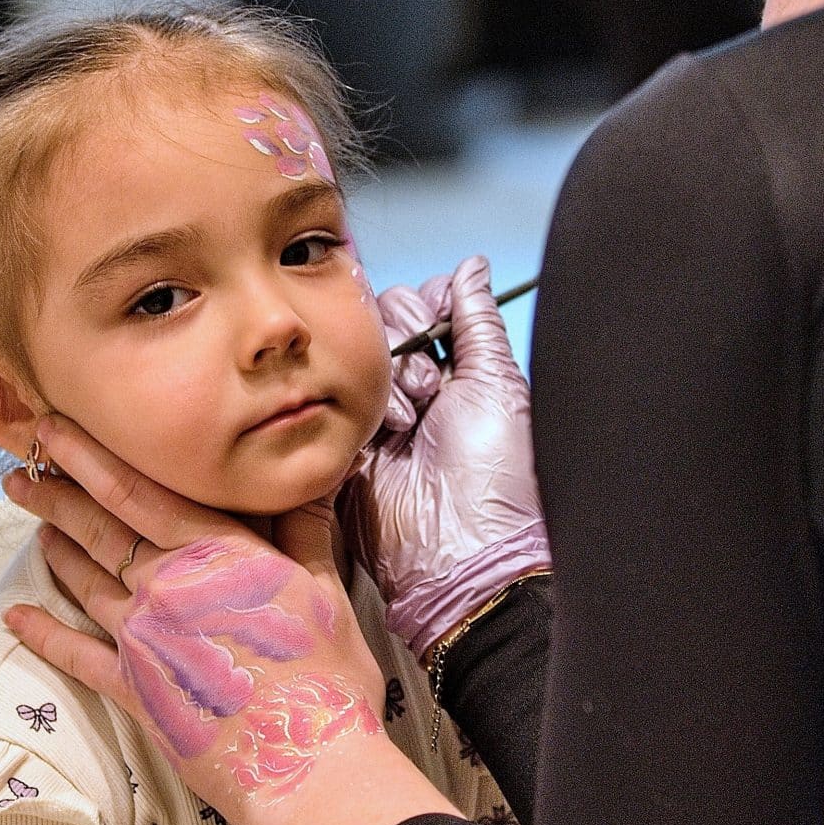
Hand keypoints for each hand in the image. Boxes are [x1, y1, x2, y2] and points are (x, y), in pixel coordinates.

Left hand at [0, 416, 396, 816]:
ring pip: (85, 581)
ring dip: (55, 549)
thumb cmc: (327, 677)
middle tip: (20, 469)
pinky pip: (77, 655)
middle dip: (56, 494)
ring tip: (32, 523)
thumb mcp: (324, 591)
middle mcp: (167, 587)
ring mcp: (144, 639)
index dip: (88, 457)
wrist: (306, 764)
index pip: (137, 491)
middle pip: (98, 529)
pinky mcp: (135, 690)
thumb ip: (304, 530)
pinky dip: (43, 634)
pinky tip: (16, 616)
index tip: (52, 430)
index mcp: (215, 553)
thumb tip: (316, 472)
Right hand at [350, 257, 550, 660]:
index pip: (422, 307)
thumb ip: (477, 319)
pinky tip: (379, 436)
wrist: (461, 558)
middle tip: (429, 389)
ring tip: (406, 423)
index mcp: (458, 375)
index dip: (426, 309)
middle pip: (382, 323)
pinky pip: (326, 400)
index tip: (438, 330)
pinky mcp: (340, 447)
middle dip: (403, 343)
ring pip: (353, 355)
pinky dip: (352, 409)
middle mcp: (414, 392)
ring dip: (385, 382)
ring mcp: (374, 418)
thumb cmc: (495, 483)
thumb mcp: (497, 385)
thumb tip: (472, 266)